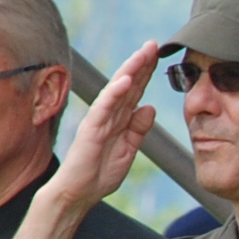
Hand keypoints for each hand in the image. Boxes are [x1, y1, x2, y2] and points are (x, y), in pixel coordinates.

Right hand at [50, 40, 160, 204]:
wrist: (79, 194)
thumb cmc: (100, 173)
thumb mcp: (128, 149)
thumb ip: (138, 128)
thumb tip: (149, 107)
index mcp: (119, 119)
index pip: (135, 91)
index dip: (146, 73)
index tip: (159, 55)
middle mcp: (109, 115)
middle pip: (127, 84)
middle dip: (141, 64)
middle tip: (154, 44)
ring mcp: (99, 120)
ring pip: (116, 90)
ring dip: (129, 70)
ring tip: (142, 53)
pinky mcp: (91, 129)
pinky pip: (104, 107)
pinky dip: (114, 92)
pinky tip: (125, 79)